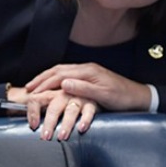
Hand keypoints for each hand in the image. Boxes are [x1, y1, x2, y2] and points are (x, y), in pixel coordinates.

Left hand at [25, 88, 98, 140]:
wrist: (92, 92)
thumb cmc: (66, 102)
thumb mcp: (50, 103)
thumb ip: (37, 109)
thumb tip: (29, 124)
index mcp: (51, 93)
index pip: (36, 99)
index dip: (32, 112)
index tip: (33, 126)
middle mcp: (64, 94)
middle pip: (54, 107)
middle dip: (49, 123)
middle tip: (45, 137)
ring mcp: (78, 98)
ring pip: (71, 110)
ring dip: (66, 124)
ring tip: (62, 137)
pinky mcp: (92, 103)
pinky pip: (89, 111)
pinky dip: (85, 120)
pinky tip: (81, 128)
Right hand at [26, 63, 151, 111]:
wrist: (138, 96)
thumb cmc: (122, 97)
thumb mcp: (103, 95)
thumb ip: (83, 88)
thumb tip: (64, 83)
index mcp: (88, 71)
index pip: (60, 74)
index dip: (44, 83)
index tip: (32, 92)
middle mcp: (86, 68)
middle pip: (58, 70)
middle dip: (41, 79)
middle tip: (28, 89)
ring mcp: (88, 72)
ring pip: (62, 71)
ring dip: (47, 78)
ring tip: (35, 87)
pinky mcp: (90, 77)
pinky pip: (67, 75)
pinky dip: (55, 80)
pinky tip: (52, 87)